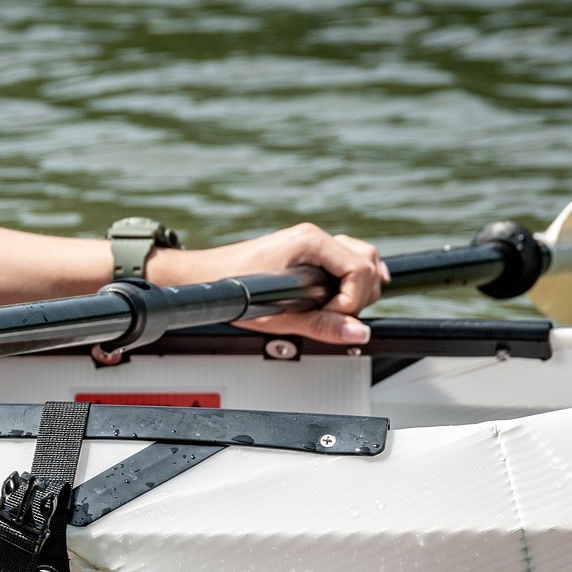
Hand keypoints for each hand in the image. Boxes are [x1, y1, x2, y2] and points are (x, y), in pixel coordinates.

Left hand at [151, 223, 388, 343]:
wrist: (205, 277)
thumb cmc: (232, 288)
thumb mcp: (277, 315)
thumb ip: (320, 325)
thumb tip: (357, 333)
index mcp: (310, 242)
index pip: (359, 270)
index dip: (351, 301)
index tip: (330, 318)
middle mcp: (315, 237)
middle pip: (366, 263)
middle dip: (358, 295)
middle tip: (332, 316)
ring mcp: (312, 243)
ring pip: (362, 258)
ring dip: (359, 287)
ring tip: (339, 309)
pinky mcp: (308, 253)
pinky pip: (346, 260)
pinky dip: (353, 278)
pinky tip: (350, 294)